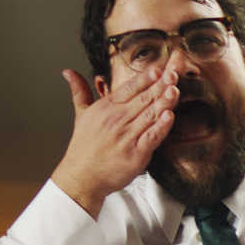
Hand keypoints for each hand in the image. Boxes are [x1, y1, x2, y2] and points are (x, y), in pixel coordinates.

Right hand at [50, 65, 177, 217]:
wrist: (82, 176)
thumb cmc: (84, 147)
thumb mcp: (81, 114)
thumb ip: (80, 91)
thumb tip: (68, 72)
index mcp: (106, 108)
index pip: (129, 88)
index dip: (145, 77)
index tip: (158, 68)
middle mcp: (117, 120)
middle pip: (143, 98)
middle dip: (160, 85)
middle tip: (174, 72)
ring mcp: (127, 136)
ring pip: (150, 115)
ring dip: (164, 101)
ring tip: (175, 89)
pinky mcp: (136, 153)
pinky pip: (152, 137)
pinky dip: (161, 126)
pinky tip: (170, 116)